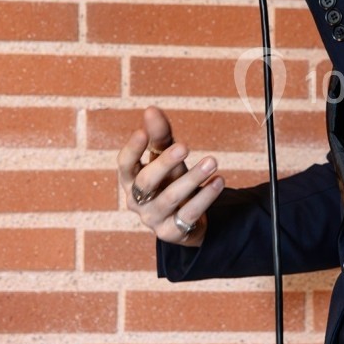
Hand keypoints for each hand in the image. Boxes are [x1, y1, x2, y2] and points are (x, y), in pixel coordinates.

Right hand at [117, 105, 223, 248]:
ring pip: (170, 198)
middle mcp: (137, 201)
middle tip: (185, 146)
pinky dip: (205, 197)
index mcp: (130, 180)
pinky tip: (219, 181)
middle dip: (165, 163)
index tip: (143, 132)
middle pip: (146, 182)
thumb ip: (159, 136)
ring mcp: (153, 219)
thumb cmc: (168, 179)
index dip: (132, 149)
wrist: (182, 217)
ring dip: (192, 178)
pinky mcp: (171, 233)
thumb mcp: (164, 157)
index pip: (124, 165)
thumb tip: (151, 109)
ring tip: (213, 161)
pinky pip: (189, 214)